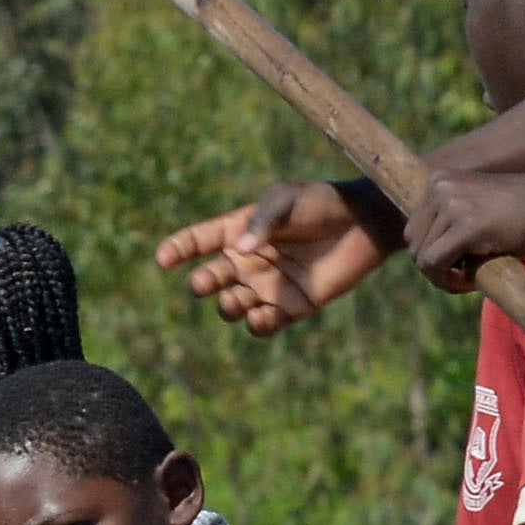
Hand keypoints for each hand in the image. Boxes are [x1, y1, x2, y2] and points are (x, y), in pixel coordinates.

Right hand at [158, 182, 380, 336]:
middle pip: (210, 279)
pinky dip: (257, 325)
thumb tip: (239, 250)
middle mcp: (247, 261)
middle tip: (204, 283)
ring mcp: (267, 286)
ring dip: (228, 307)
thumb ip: (262, 220)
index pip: (197, 241)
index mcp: (238, 230)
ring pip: (231, 306)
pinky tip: (260, 317)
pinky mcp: (291, 306)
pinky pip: (263, 324)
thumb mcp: (287, 199)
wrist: (362, 223)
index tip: (162, 260)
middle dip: (201, 284)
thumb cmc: (320, 202)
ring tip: (238, 300)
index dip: (177, 250)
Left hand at [402, 164, 524, 293]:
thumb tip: (420, 259)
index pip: (415, 229)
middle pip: (415, 244)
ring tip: (474, 276)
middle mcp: (439, 187)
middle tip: (468, 275)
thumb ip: (450, 224)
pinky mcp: (465, 226)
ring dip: (445, 276)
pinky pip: (434, 266)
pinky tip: (473, 281)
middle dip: (438, 267)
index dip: (435, 254)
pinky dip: (448, 282)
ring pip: (422, 258)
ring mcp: (451, 203)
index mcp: (439, 180)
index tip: (462, 264)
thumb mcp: (478, 209)